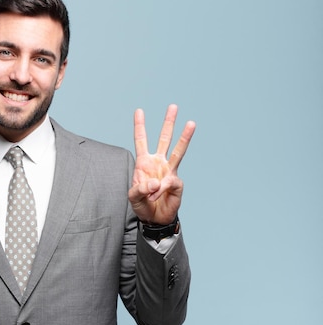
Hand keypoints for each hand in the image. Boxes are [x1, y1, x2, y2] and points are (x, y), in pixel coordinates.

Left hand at [128, 104, 195, 224]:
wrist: (155, 219)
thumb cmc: (143, 204)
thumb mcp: (133, 196)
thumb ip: (140, 189)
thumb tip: (157, 182)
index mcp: (144, 162)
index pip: (141, 140)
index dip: (140, 126)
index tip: (139, 110)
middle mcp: (159, 163)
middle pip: (164, 139)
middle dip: (168, 123)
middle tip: (173, 106)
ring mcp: (169, 171)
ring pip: (178, 151)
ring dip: (184, 137)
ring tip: (192, 122)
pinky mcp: (177, 182)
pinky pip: (169, 182)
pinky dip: (160, 190)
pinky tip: (156, 196)